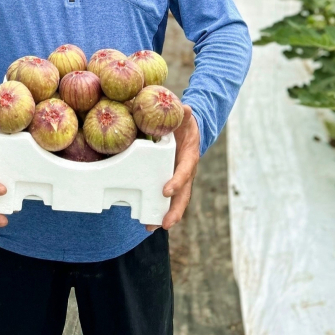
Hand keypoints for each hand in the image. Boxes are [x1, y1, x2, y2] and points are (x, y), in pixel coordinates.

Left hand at [146, 105, 199, 231]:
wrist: (189, 131)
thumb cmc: (185, 124)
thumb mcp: (185, 117)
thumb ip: (184, 113)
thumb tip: (185, 107)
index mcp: (189, 157)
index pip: (184, 172)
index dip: (177, 182)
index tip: (166, 190)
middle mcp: (185, 172)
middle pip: (183, 196)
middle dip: (174, 211)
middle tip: (164, 224)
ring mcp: (178, 179)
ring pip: (174, 202)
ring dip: (165, 216)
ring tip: (151, 227)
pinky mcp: (169, 181)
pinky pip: (165, 198)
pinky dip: (156, 209)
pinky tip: (146, 220)